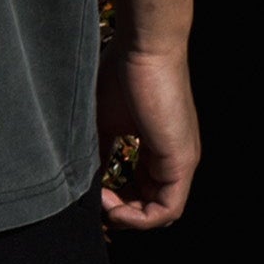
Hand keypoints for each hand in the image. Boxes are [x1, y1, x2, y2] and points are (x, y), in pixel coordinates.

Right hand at [95, 38, 199, 230]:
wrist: (144, 46)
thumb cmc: (122, 71)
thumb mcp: (103, 118)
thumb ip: (97, 149)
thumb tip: (81, 178)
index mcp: (158, 146)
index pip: (142, 188)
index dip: (116, 198)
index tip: (89, 191)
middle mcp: (173, 157)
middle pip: (152, 205)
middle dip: (121, 211)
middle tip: (93, 201)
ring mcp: (181, 161)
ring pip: (161, 212)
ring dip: (128, 217)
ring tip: (100, 201)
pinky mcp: (182, 162)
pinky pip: (167, 209)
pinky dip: (139, 217)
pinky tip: (112, 204)